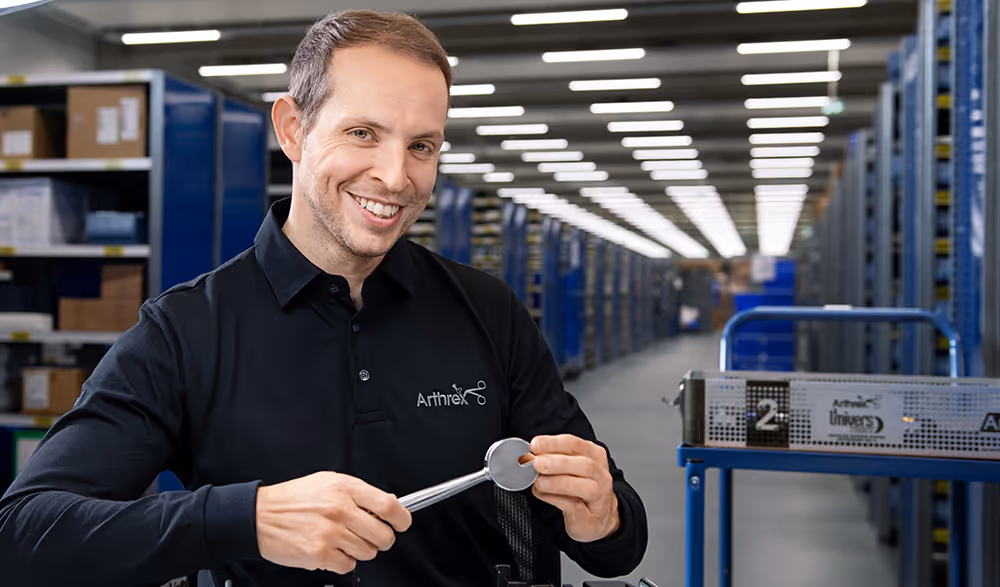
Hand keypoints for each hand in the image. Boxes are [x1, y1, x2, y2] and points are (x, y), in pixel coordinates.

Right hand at [255, 472, 411, 573]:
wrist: (260, 516)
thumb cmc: (293, 499)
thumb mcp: (328, 482)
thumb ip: (357, 493)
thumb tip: (386, 505)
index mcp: (345, 488)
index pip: (388, 505)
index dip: (402, 518)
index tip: (403, 523)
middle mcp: (340, 509)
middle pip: (383, 534)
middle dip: (382, 539)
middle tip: (372, 536)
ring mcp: (331, 533)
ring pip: (368, 552)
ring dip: (360, 550)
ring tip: (343, 540)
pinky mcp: (320, 554)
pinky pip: (348, 565)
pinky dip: (343, 561)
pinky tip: (331, 550)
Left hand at [529, 435, 619, 542]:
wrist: (598, 516)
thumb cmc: (581, 487)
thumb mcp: (569, 468)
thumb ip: (551, 459)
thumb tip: (528, 456)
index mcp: (595, 456)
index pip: (575, 444)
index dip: (554, 443)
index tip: (535, 445)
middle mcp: (600, 474)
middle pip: (585, 464)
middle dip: (559, 462)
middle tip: (537, 463)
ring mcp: (599, 497)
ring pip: (586, 486)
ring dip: (559, 482)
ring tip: (539, 481)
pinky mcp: (589, 517)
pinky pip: (575, 506)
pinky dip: (555, 498)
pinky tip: (542, 494)